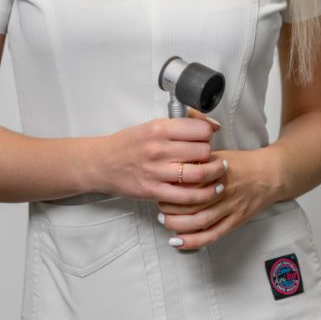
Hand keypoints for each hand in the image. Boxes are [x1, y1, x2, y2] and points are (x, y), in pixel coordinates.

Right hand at [97, 114, 227, 206]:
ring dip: (214, 173)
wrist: (101, 163)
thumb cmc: (128, 144)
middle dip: (210, 153)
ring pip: (199, 174)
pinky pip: (187, 196)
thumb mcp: (151, 125)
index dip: (208, 134)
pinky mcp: (154, 191)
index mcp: (159, 128)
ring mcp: (156, 172)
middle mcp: (158, 149)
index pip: (200, 130)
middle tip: (210, 156)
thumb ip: (180, 124)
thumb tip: (212, 125)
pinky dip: (204, 195)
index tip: (207, 137)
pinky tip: (211, 190)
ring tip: (218, 172)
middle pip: (202, 151)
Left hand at [156, 109, 278, 250]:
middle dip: (171, 205)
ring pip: (201, 220)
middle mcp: (223, 189)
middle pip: (192, 201)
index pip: (190, 180)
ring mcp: (231, 207)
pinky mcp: (236, 221)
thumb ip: (197, 158)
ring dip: (179, 223)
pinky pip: (213, 234)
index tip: (161, 184)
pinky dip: (194, 240)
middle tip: (159, 204)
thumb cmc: (241, 164)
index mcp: (217, 170)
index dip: (172, 185)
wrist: (269, 175)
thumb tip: (172, 158)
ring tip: (164, 221)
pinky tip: (179, 241)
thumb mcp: (218, 154)